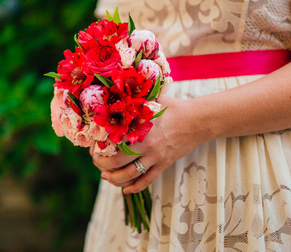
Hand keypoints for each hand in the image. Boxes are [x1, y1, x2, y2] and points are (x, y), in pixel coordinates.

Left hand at [91, 97, 209, 193]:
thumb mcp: (152, 102)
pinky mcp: (164, 164)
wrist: (197, 120)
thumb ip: (134, 105)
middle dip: (103, 165)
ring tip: (105, 177)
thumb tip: (115, 99)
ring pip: (130, 175)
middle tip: (96, 162)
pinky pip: (147, 180)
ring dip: (115, 179)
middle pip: (118, 162)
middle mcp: (146, 145)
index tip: (93, 148)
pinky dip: (135, 187)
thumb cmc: (173, 108)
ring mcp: (155, 157)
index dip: (101, 147)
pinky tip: (126, 189)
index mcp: (140, 128)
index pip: (113, 142)